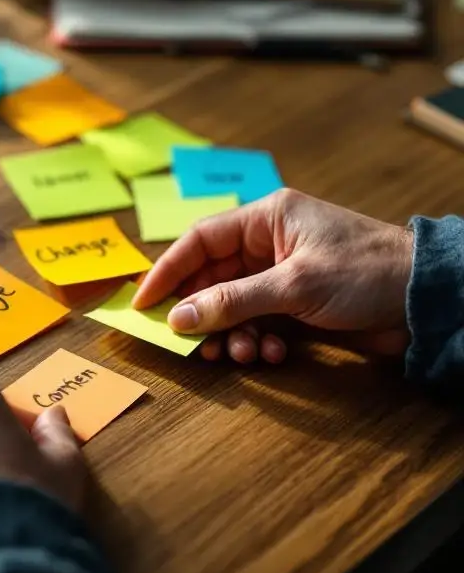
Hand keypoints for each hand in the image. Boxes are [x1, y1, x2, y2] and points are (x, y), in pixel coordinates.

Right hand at [132, 189, 412, 363]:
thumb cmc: (366, 272)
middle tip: (188, 342)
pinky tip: (270, 352)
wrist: (430, 298)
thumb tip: (179, 318)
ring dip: (230, 332)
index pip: (199, 240)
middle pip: (212, 277)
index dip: (167, 270)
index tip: (142, 302)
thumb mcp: (294, 285)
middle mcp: (269, 242)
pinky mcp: (297, 302)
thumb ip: (232, 301)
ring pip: (232, 304)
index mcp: (265, 219)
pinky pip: (258, 320)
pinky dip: (257, 338)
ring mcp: (282, 273)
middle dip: (200, 312)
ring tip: (238, 353)